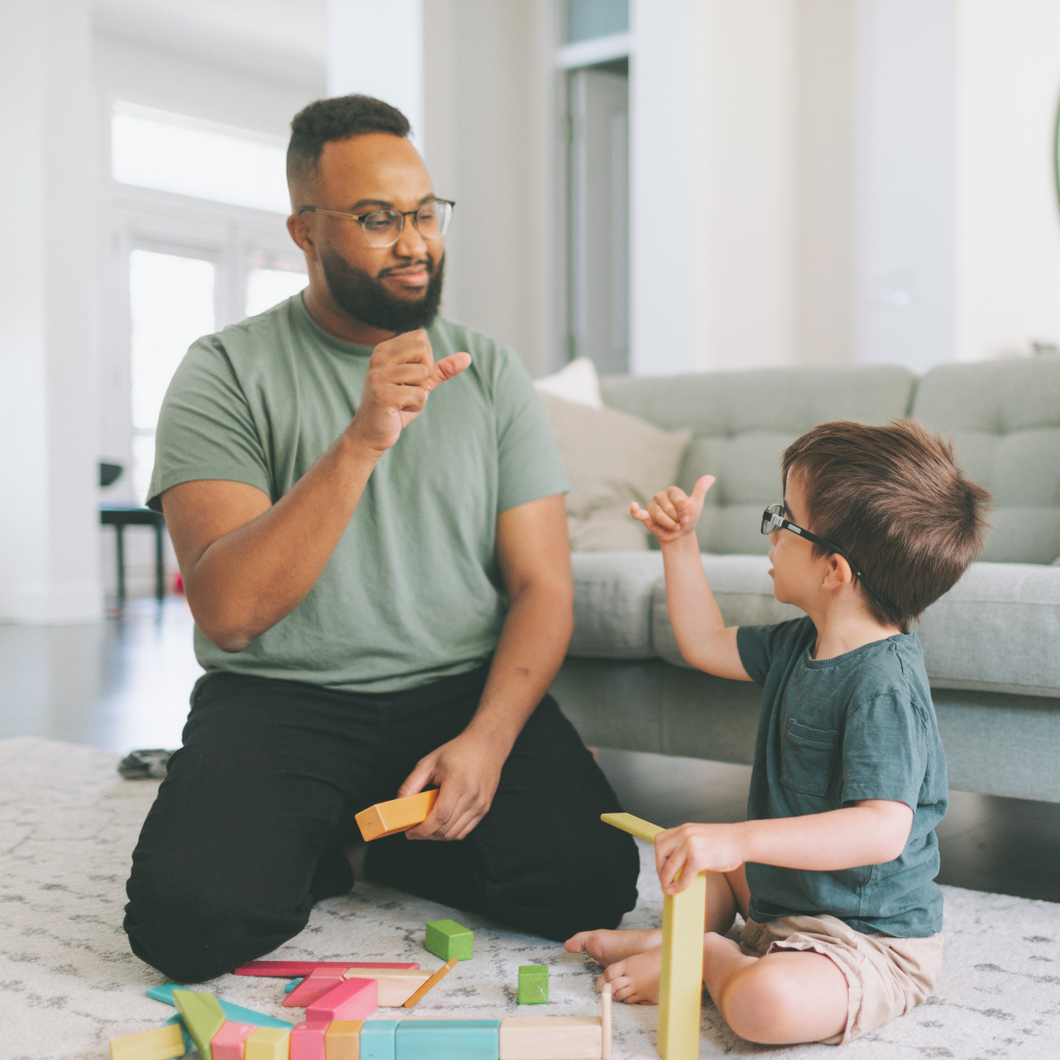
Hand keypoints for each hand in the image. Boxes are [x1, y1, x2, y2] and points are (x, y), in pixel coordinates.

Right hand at [349, 329, 471, 452]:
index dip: (426, 359)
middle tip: (409, 388)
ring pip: (423, 373)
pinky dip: (416, 406)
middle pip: (423, 348)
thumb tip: (468, 357)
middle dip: (425, 373)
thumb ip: (442, 369)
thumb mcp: (421, 384)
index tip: (411, 377)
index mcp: (384, 349)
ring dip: (420, 392)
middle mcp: (378, 358)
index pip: (421, 338)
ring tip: (403, 400)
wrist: (372, 433)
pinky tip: (400, 410)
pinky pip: (419, 395)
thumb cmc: (397, 406)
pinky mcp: (382, 394)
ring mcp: (378, 375)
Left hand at [398, 732, 504, 840]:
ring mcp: (480, 804)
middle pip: (447, 829)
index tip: (410, 832)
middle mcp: (471, 796)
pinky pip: (465, 831)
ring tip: (426, 829)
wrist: (487, 745)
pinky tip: (441, 826)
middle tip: (414, 831)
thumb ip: (412, 783)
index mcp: (457, 783)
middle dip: (427, 835)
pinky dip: (450, 834)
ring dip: (438, 836)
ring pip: (456, 834)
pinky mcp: (484, 809)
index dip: (423, 830)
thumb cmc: (458, 751)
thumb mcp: (430, 761)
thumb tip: (399, 803)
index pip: (439, 817)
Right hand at [631, 475, 714, 544]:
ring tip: (672, 527)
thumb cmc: (688, 519)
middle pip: (667, 507)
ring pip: (658, 513)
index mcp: (672, 491)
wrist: (680, 536)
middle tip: (679, 524)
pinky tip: (633, 506)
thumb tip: (711, 477)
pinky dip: (635, 510)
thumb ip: (700, 490)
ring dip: (667, 523)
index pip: (677, 498)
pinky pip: (638, 513)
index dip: (683, 511)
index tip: (687, 518)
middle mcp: (660, 496)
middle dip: (675, 518)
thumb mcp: (696, 504)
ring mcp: (652, 506)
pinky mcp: (646, 516)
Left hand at [655, 822, 746, 893]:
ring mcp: (691, 845)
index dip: (658, 856)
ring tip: (668, 889)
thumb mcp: (700, 836)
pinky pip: (683, 876)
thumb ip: (687, 845)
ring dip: (666, 880)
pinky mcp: (699, 858)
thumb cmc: (725, 842)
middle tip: (664, 880)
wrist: (743, 840)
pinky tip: (679, 890)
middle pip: (660, 852)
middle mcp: (685, 834)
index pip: (660, 840)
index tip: (662, 867)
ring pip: (669, 866)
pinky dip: (679, 886)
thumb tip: (675, 865)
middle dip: (660, 869)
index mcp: (684, 828)